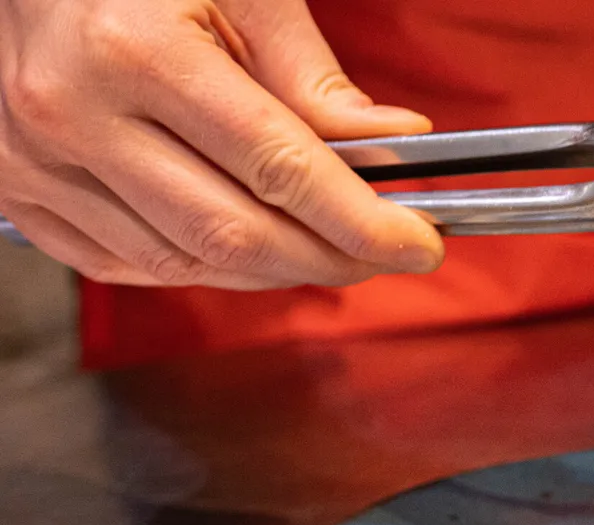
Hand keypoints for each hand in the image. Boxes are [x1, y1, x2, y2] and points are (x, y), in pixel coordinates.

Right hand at [0, 0, 444, 288]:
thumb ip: (312, 75)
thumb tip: (395, 146)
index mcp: (130, 50)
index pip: (279, 169)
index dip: (362, 221)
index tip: (419, 243)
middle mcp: (71, 113)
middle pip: (234, 234)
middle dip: (331, 259)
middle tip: (387, 253)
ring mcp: (32, 162)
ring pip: (186, 264)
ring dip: (275, 271)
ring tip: (327, 246)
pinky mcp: (16, 193)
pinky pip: (130, 265)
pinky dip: (204, 268)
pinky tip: (250, 244)